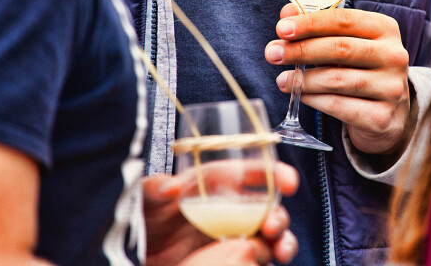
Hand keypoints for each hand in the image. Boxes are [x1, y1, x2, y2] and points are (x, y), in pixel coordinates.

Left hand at [144, 162, 298, 265]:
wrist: (141, 254)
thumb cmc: (146, 219)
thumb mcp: (144, 200)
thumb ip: (153, 190)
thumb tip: (168, 187)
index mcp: (216, 184)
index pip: (251, 173)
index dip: (274, 174)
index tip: (289, 181)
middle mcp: (232, 208)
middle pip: (268, 208)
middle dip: (278, 216)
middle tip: (271, 227)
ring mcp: (234, 236)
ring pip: (271, 237)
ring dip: (282, 242)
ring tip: (280, 251)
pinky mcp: (233, 259)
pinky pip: (259, 261)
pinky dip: (268, 262)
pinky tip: (266, 264)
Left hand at [265, 4, 411, 154]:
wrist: (389, 114)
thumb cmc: (360, 70)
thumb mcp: (344, 43)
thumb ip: (316, 26)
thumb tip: (287, 13)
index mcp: (385, 29)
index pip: (344, 19)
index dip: (310, 23)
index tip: (281, 29)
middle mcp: (394, 56)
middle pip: (340, 48)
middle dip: (301, 50)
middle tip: (272, 54)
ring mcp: (391, 88)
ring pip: (337, 79)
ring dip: (302, 79)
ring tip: (282, 80)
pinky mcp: (382, 117)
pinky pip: (338, 106)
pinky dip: (314, 99)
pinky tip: (300, 96)